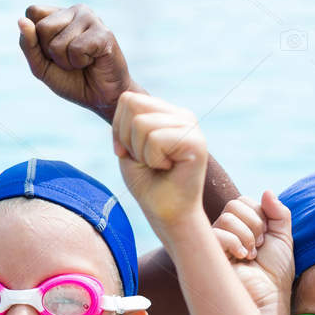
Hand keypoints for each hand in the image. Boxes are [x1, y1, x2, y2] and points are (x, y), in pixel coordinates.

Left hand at [18, 4, 136, 120]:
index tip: (53, 52)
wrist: (102, 98)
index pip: (32, 12)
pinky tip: (93, 62)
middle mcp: (76, 10)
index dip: (36, 39)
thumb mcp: (42, 66)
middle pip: (42, 28)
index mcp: (60, 14)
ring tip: (82, 62)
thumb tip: (21, 21)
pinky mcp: (104, 33)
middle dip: (51, 53)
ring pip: (57, 42)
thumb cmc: (73, 81)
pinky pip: (76, 49)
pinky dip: (80, 63)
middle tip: (70, 60)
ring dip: (66, 62)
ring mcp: (92, 19)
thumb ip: (28, 45)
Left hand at [113, 91, 205, 233]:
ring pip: (141, 123)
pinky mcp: (195, 141)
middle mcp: (182, 115)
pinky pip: (155, 139)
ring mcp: (191, 126)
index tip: (130, 153)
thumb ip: (128, 121)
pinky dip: (153, 160)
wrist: (168, 215)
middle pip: (132, 105)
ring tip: (158, 166)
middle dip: (128, 139)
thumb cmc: (148, 185)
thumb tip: (127, 99)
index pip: (128, 99)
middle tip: (146, 161)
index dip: (118, 129)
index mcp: (168, 113)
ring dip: (141, 153)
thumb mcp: (130, 148)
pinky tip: (168, 169)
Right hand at [212, 192, 293, 314]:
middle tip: (260, 246)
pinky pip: (217, 233)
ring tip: (251, 255)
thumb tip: (267, 191)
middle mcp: (224, 234)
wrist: (268, 300)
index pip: (243, 201)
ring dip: (247, 235)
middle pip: (234, 205)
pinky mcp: (208, 256)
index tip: (266, 237)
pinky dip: (234, 243)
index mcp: (240, 227)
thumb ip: (279, 213)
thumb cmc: (275, 275)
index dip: (259, 214)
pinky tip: (241, 258)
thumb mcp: (283, 239)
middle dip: (254, 223)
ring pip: (226, 218)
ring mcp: (214, 245)